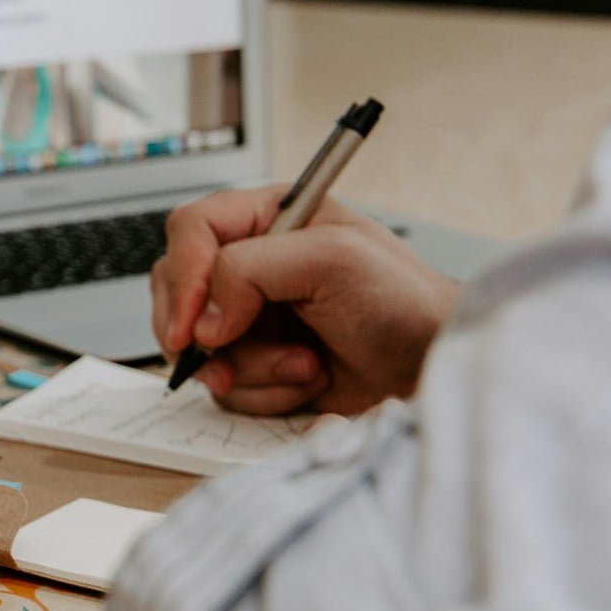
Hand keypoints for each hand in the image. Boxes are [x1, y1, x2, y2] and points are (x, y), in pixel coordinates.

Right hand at [151, 185, 458, 414]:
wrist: (434, 369)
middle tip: (222, 358)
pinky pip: (225, 384)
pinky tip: (307, 381)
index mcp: (266, 218)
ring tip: (305, 366)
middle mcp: (249, 265)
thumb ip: (251, 270)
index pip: (191, 230)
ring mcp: (249, 317)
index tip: (195, 324)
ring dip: (248, 368)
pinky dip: (263, 392)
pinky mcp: (256, 362)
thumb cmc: (403, 302)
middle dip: (201, 332)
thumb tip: (204, 320)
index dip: (185, 275)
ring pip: (196, 345)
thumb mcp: (332, 259)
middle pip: (176, 289)